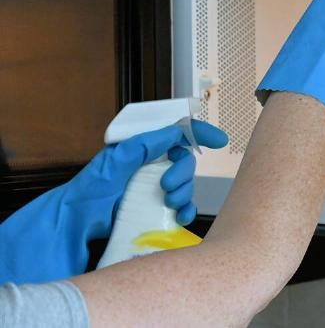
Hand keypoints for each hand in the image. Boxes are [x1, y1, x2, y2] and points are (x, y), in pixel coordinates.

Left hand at [0, 120, 227, 283]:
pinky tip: (180, 217)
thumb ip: (143, 144)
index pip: (176, 135)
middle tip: (168, 185)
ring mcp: (153, 191)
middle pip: (184, 163)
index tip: (217, 139)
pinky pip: (182, 209)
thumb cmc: (87, 192)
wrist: (73, 227)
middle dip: (183, 174)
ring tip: (168, 203)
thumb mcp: (113, 161)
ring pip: (186, 186)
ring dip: (184, 194)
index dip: (199, 134)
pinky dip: (186, 213)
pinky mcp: (155, 212)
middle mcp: (150, 168)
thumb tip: (172, 132)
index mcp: (142, 150)